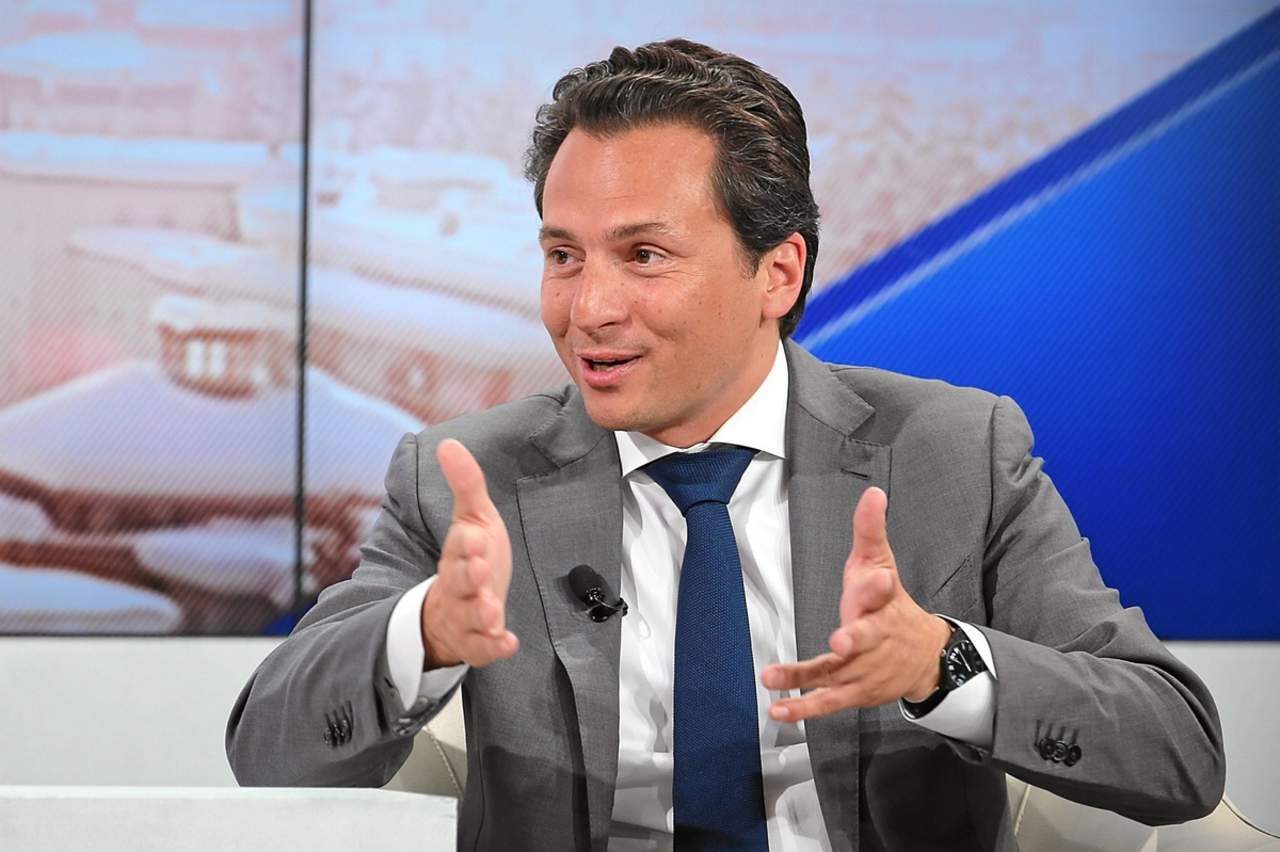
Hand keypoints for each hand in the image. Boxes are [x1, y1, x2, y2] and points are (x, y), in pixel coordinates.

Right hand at [419, 439, 518, 668]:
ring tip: (493, 611)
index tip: (475, 536)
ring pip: (469, 616)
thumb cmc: (469, 559)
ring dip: (481, 613)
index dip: (466, 543)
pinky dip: (493, 647)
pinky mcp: (477, 642)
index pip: (459, 546)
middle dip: (469, 575)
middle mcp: (459, 585)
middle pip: (460, 581)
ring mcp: (466, 615)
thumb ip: (466, 484)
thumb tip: (449, 444)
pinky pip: (482, 648)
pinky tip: (508, 643)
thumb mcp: (472, 520)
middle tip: (481, 567)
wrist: (457, 608)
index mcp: (458, 554)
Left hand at [761, 487, 951, 720]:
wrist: (925, 656)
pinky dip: (803, 707)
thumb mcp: (880, 563)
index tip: (876, 578)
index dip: (878, 585)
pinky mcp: (855, 690)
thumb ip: (871, 531)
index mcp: (882, 602)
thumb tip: (873, 493)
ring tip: (774, 677)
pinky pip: (826, 699)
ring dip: (805, 676)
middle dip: (856, 637)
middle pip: (866, 636)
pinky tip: (778, 709)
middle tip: (841, 640)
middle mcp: (875, 636)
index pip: (883, 590)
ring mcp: (864, 666)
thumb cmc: (891, 605)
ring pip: (836, 672)